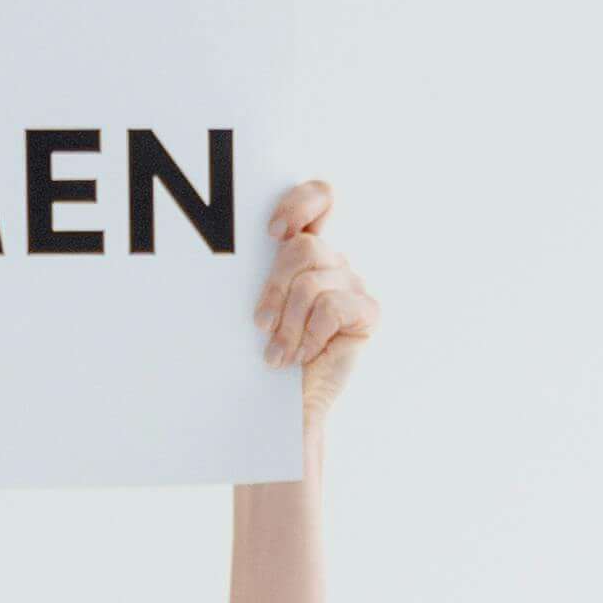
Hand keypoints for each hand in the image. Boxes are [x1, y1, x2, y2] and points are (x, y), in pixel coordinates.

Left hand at [258, 178, 377, 435]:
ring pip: (312, 281)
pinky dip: (310, 335)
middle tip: (260, 325)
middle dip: (275, 287)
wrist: (290, 405)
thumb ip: (260, 274)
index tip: (271, 233)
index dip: (300, 204)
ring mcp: (353, 285)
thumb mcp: (259, 307)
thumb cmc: (269, 353)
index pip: (322, 197)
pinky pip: (333, 307)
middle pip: (304, 247)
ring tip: (277, 353)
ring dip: (288, 322)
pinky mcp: (368, 312)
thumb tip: (233, 255)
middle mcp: (334, 262)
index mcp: (308, 250)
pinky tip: (303, 356)